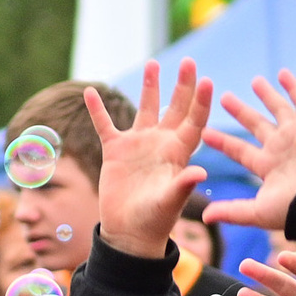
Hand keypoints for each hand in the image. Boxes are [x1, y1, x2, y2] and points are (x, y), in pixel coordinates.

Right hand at [89, 57, 212, 258]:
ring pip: (146, 109)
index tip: (206, 80)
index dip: (200, 102)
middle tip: (188, 61)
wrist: (129, 234)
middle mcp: (161, 144)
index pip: (194, 122)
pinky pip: (105, 125)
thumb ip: (182, 186)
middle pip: (175, 108)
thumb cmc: (154, 222)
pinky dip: (97, 109)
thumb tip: (200, 172)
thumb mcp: (170, 204)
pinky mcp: (115, 151)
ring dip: (150, 87)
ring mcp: (138, 145)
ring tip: (153, 64)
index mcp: (178, 154)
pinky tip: (90, 91)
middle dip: (182, 85)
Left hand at [200, 70, 295, 232]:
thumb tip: (205, 217)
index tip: (205, 133)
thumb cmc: (291, 208)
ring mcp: (294, 136)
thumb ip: (232, 211)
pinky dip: (294, 88)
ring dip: (267, 96)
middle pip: (256, 126)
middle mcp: (279, 150)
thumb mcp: (256, 211)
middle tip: (225, 99)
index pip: (240, 151)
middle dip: (241, 113)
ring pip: (278, 110)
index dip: (223, 142)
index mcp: (267, 168)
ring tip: (254, 81)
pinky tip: (283, 73)